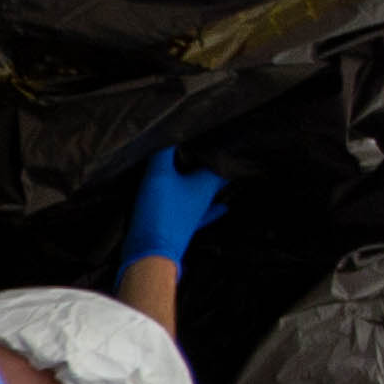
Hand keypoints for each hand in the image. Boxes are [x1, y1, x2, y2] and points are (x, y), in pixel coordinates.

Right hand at [122, 145, 226, 274]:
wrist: (151, 251)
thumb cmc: (161, 210)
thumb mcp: (158, 176)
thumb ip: (163, 153)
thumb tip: (171, 131)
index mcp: (206, 184)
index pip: (224, 164)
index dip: (227, 152)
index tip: (232, 140)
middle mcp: (206, 199)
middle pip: (217, 179)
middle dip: (217, 167)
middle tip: (218, 153)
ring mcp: (197, 215)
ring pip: (209, 196)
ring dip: (212, 186)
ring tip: (215, 175)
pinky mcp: (184, 228)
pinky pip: (202, 215)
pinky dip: (212, 210)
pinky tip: (223, 209)